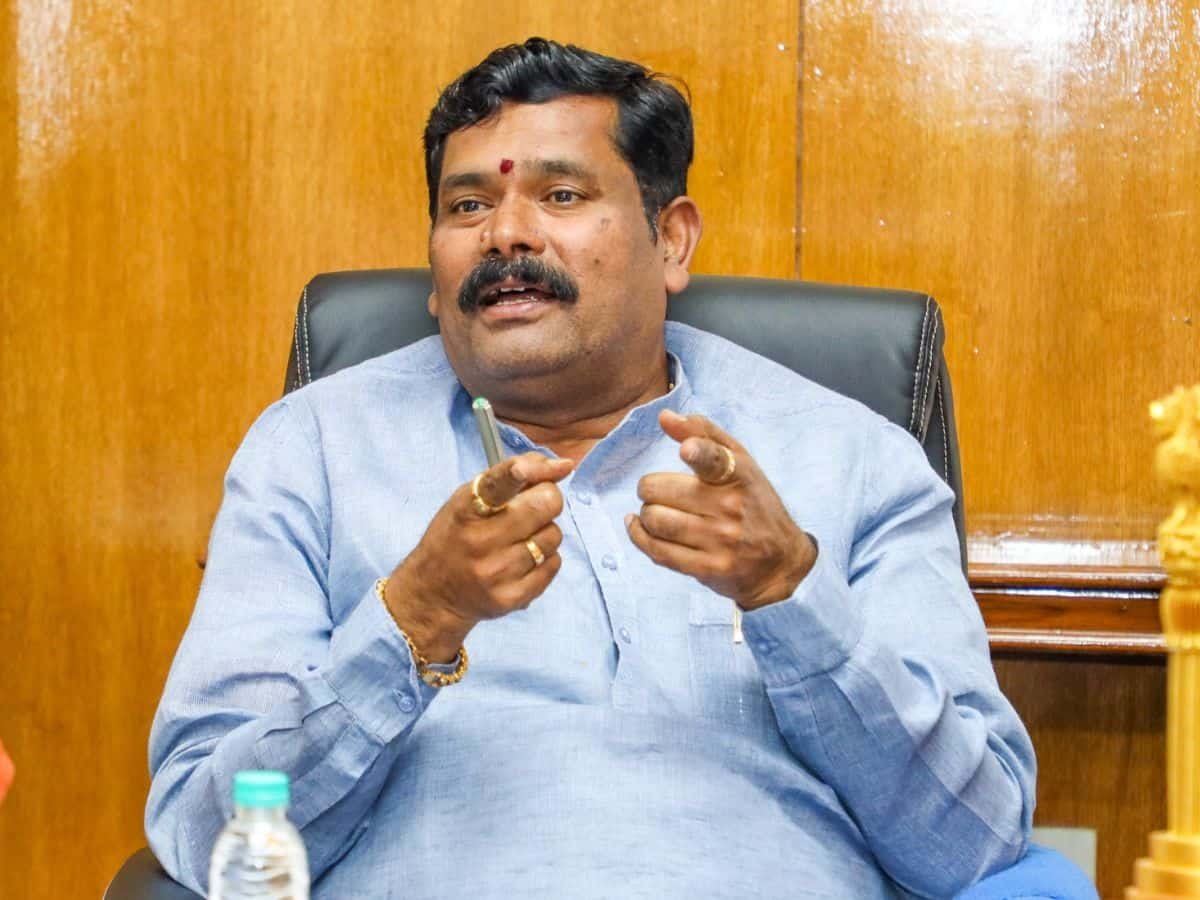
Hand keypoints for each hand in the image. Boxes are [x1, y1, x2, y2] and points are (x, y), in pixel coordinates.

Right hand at [383, 452, 573, 661]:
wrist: (434, 594)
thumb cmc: (455, 536)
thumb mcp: (466, 499)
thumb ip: (509, 476)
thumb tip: (562, 466)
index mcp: (466, 510)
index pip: (500, 483)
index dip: (526, 470)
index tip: (557, 465)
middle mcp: (481, 541)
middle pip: (546, 505)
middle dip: (547, 499)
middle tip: (533, 506)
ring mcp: (497, 572)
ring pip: (553, 535)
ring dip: (544, 532)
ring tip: (521, 538)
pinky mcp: (512, 597)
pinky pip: (553, 564)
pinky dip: (545, 558)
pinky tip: (523, 560)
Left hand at [625, 410, 815, 610]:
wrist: (782, 562)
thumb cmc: (755, 503)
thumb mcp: (741, 462)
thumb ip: (704, 433)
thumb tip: (664, 416)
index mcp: (739, 475)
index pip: (716, 459)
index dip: (698, 452)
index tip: (686, 450)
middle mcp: (730, 507)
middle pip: (661, 490)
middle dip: (650, 489)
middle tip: (658, 492)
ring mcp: (720, 541)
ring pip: (656, 521)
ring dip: (646, 514)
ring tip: (654, 511)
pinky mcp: (708, 568)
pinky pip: (658, 551)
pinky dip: (639, 536)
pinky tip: (638, 526)